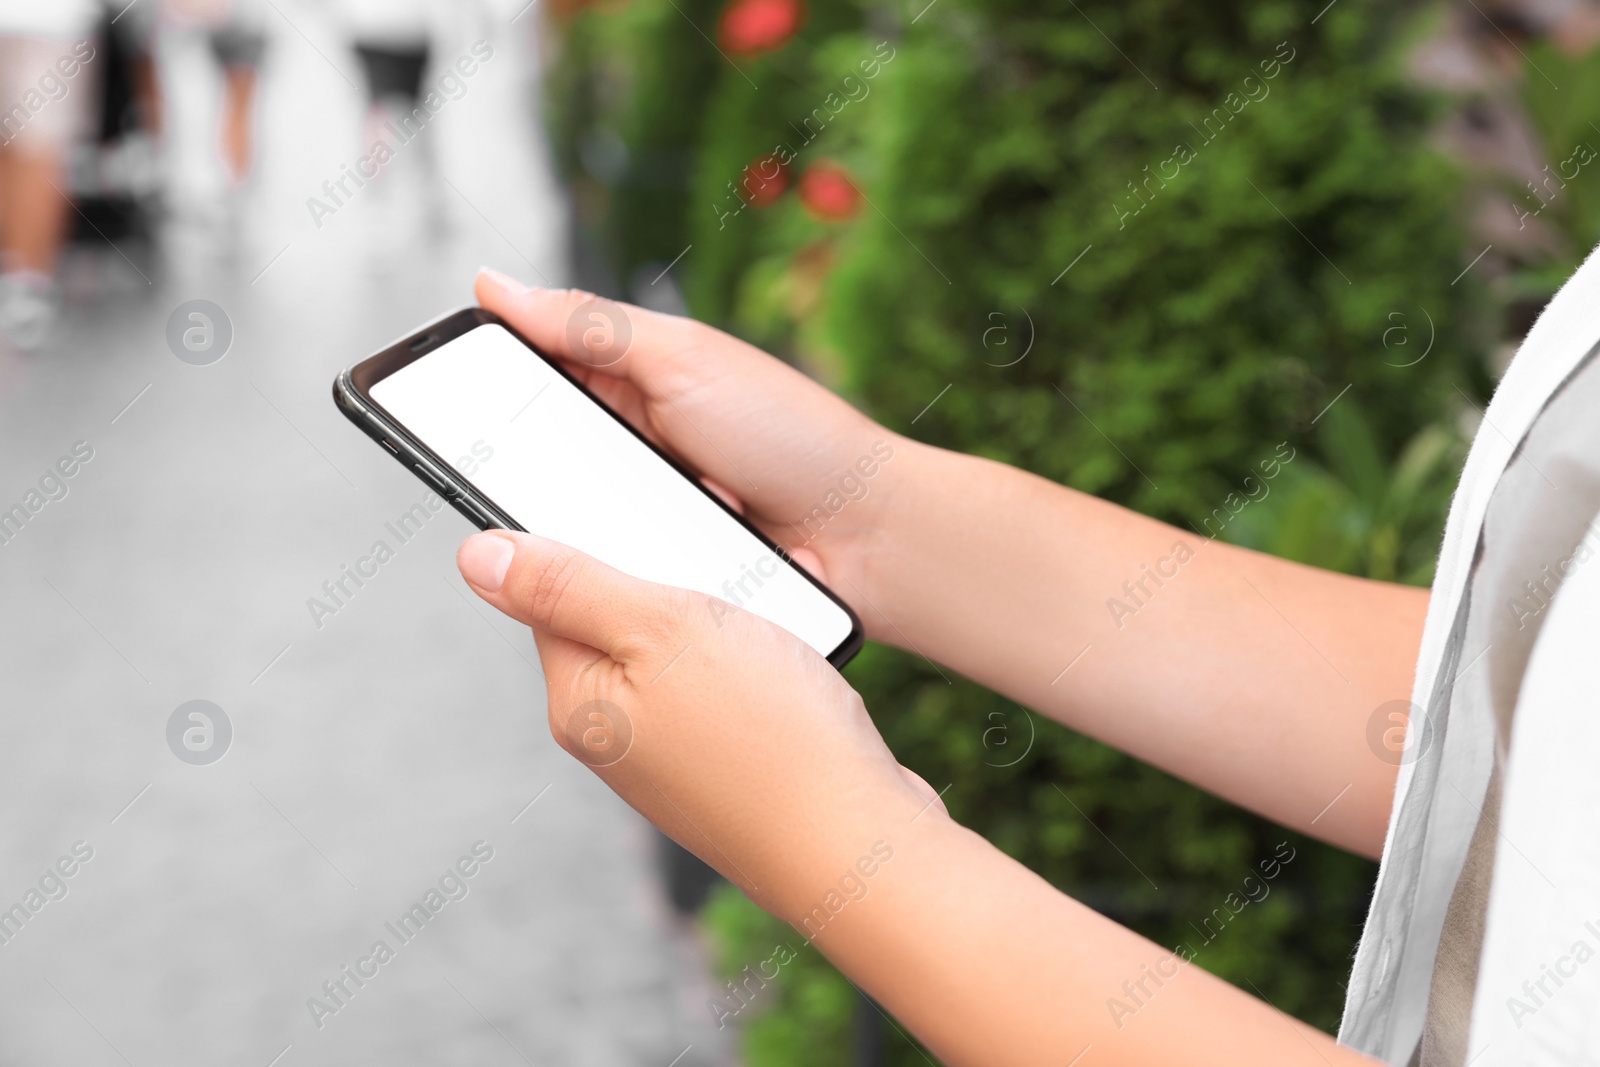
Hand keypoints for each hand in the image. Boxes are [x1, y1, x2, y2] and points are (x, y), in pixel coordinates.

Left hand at [456, 528, 945, 920]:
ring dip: (732, 616)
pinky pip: (734, 689)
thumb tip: (475, 558)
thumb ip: (569, 586)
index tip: (659, 513)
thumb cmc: (767, 736)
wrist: (861, 848)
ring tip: (775, 618)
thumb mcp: (660, 628)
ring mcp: (676, 757)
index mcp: (578, 699)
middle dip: (681, 577)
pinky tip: (795, 663)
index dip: (609, 539)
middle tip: (732, 562)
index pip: (557, 592)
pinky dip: (763, 659)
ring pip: (689, 650)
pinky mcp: (732, 769)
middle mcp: (616, 735)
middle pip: (626, 618)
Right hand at [474, 270, 916, 617]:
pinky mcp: (660, 566)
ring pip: (570, 518)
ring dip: (585, 520)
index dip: (494, 378)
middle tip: (559, 465)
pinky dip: (618, 563)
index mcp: (635, 379)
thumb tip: (497, 286)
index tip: (452, 388)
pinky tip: (628, 563)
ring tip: (626, 513)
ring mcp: (647, 508)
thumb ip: (590, 325)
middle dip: (539, 463)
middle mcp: (635, 442)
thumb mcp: (684, 361)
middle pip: (544, 451)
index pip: (540, 369)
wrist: (867, 534)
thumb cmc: (791, 435)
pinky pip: (610, 567)